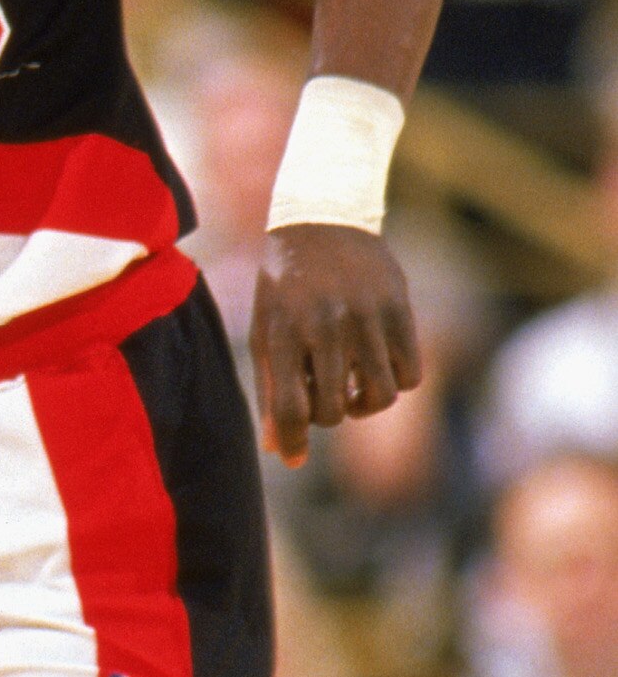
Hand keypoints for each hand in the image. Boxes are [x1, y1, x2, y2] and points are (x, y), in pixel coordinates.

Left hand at [251, 223, 421, 467]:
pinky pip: (410, 376)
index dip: (293, 441)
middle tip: (323, 396)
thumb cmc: (285, 286)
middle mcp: (325, 325)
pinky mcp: (400, 309)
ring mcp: (366, 317)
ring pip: (379, 398)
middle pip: (333, 410)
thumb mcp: (266, 331)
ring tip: (350, 386)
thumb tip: (276, 451)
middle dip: (327, 415)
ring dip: (363, 404)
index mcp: (283, 331)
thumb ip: (269, 390)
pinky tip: (376, 366)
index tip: (295, 456)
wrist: (323, 220)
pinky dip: (395, 381)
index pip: (290, 408)